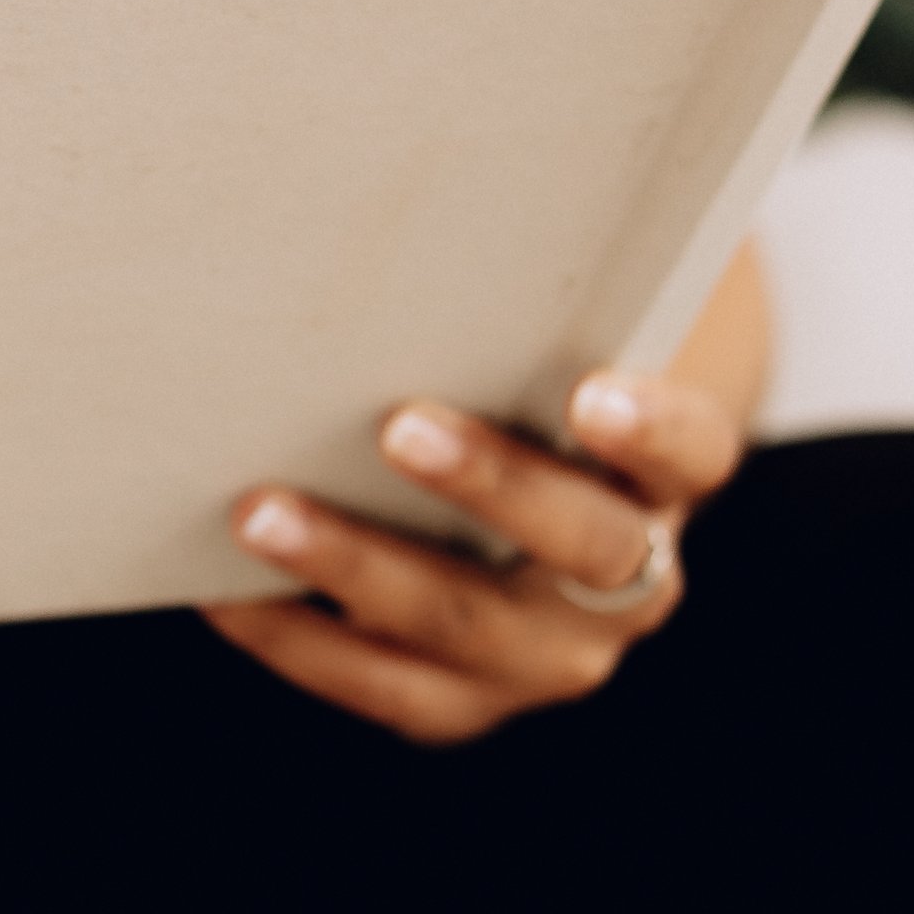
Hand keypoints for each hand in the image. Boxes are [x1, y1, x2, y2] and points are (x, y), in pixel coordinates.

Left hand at [205, 367, 743, 743]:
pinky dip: (296, 636)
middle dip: (487, 487)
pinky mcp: (462, 704)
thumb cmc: (514, 404)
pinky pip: (380, 685)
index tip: (591, 395)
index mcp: (668, 484)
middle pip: (582, 546)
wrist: (512, 522)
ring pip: (464, 628)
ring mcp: (547, 657)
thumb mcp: (537, 365)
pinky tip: (222, 589)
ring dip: (355, 568)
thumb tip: (394, 209)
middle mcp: (630, 586)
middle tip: (396, 427)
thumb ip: (512, 327)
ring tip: (260, 513)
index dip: (652, 430)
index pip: (691, 452)